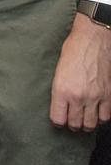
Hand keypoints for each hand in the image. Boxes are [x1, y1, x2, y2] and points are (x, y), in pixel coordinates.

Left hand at [50, 13, 110, 130]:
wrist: (92, 40)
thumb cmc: (72, 50)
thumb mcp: (58, 70)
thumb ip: (60, 90)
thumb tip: (61, 104)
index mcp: (61, 89)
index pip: (58, 119)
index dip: (58, 121)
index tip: (59, 119)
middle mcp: (78, 96)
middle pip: (75, 124)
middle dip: (72, 125)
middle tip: (72, 120)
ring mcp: (95, 97)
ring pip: (91, 124)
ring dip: (87, 124)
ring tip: (84, 119)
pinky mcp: (108, 95)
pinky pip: (106, 116)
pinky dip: (102, 118)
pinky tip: (98, 113)